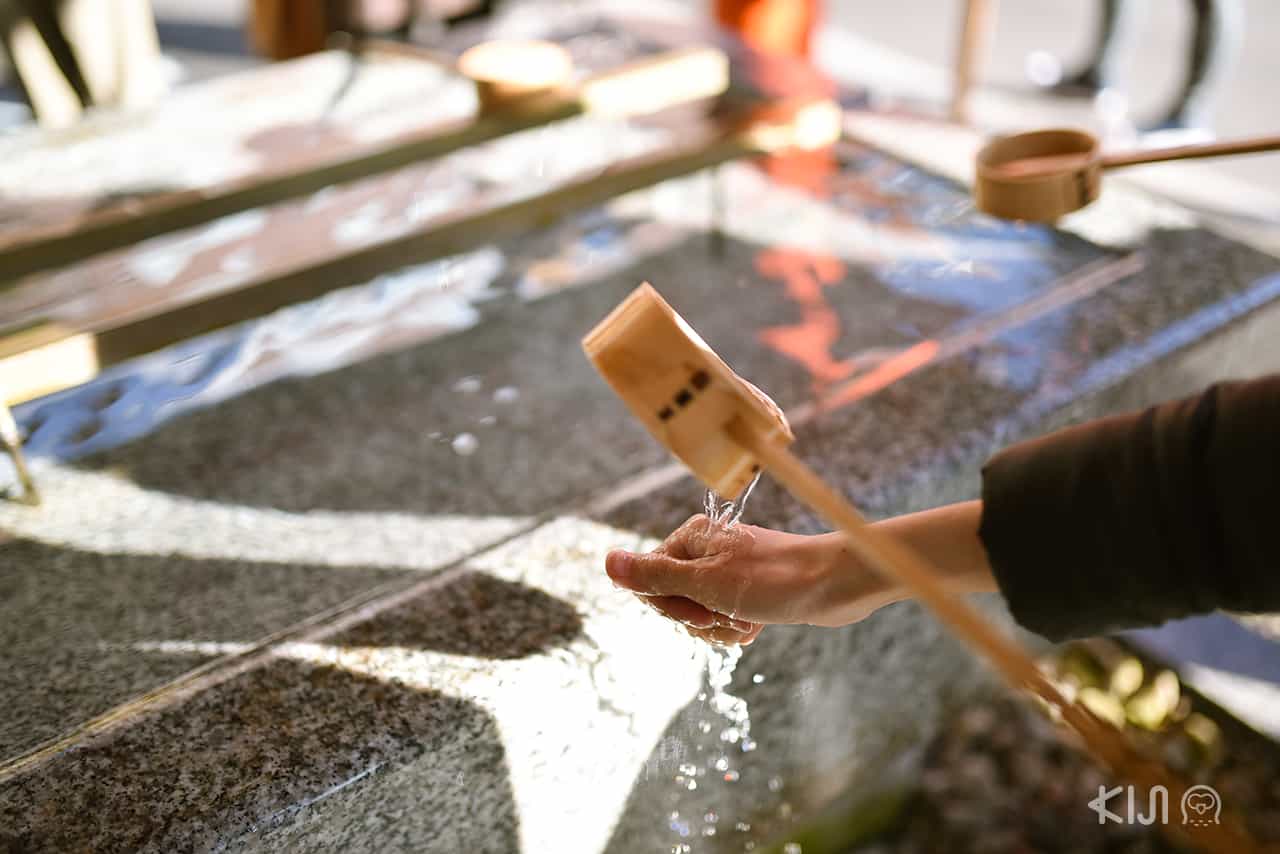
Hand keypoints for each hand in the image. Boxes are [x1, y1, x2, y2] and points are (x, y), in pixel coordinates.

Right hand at [605, 514, 885, 645]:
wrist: (834, 585)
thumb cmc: (772, 579)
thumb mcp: (705, 583)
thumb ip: (653, 576)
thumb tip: (607, 563)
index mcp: (690, 540)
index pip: (650, 581)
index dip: (670, 605)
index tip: (699, 609)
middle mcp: (705, 552)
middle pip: (673, 600)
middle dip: (697, 619)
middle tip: (726, 613)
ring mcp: (727, 572)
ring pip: (699, 614)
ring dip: (720, 626)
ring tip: (747, 619)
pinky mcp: (748, 591)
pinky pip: (724, 618)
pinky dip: (737, 627)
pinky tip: (757, 624)